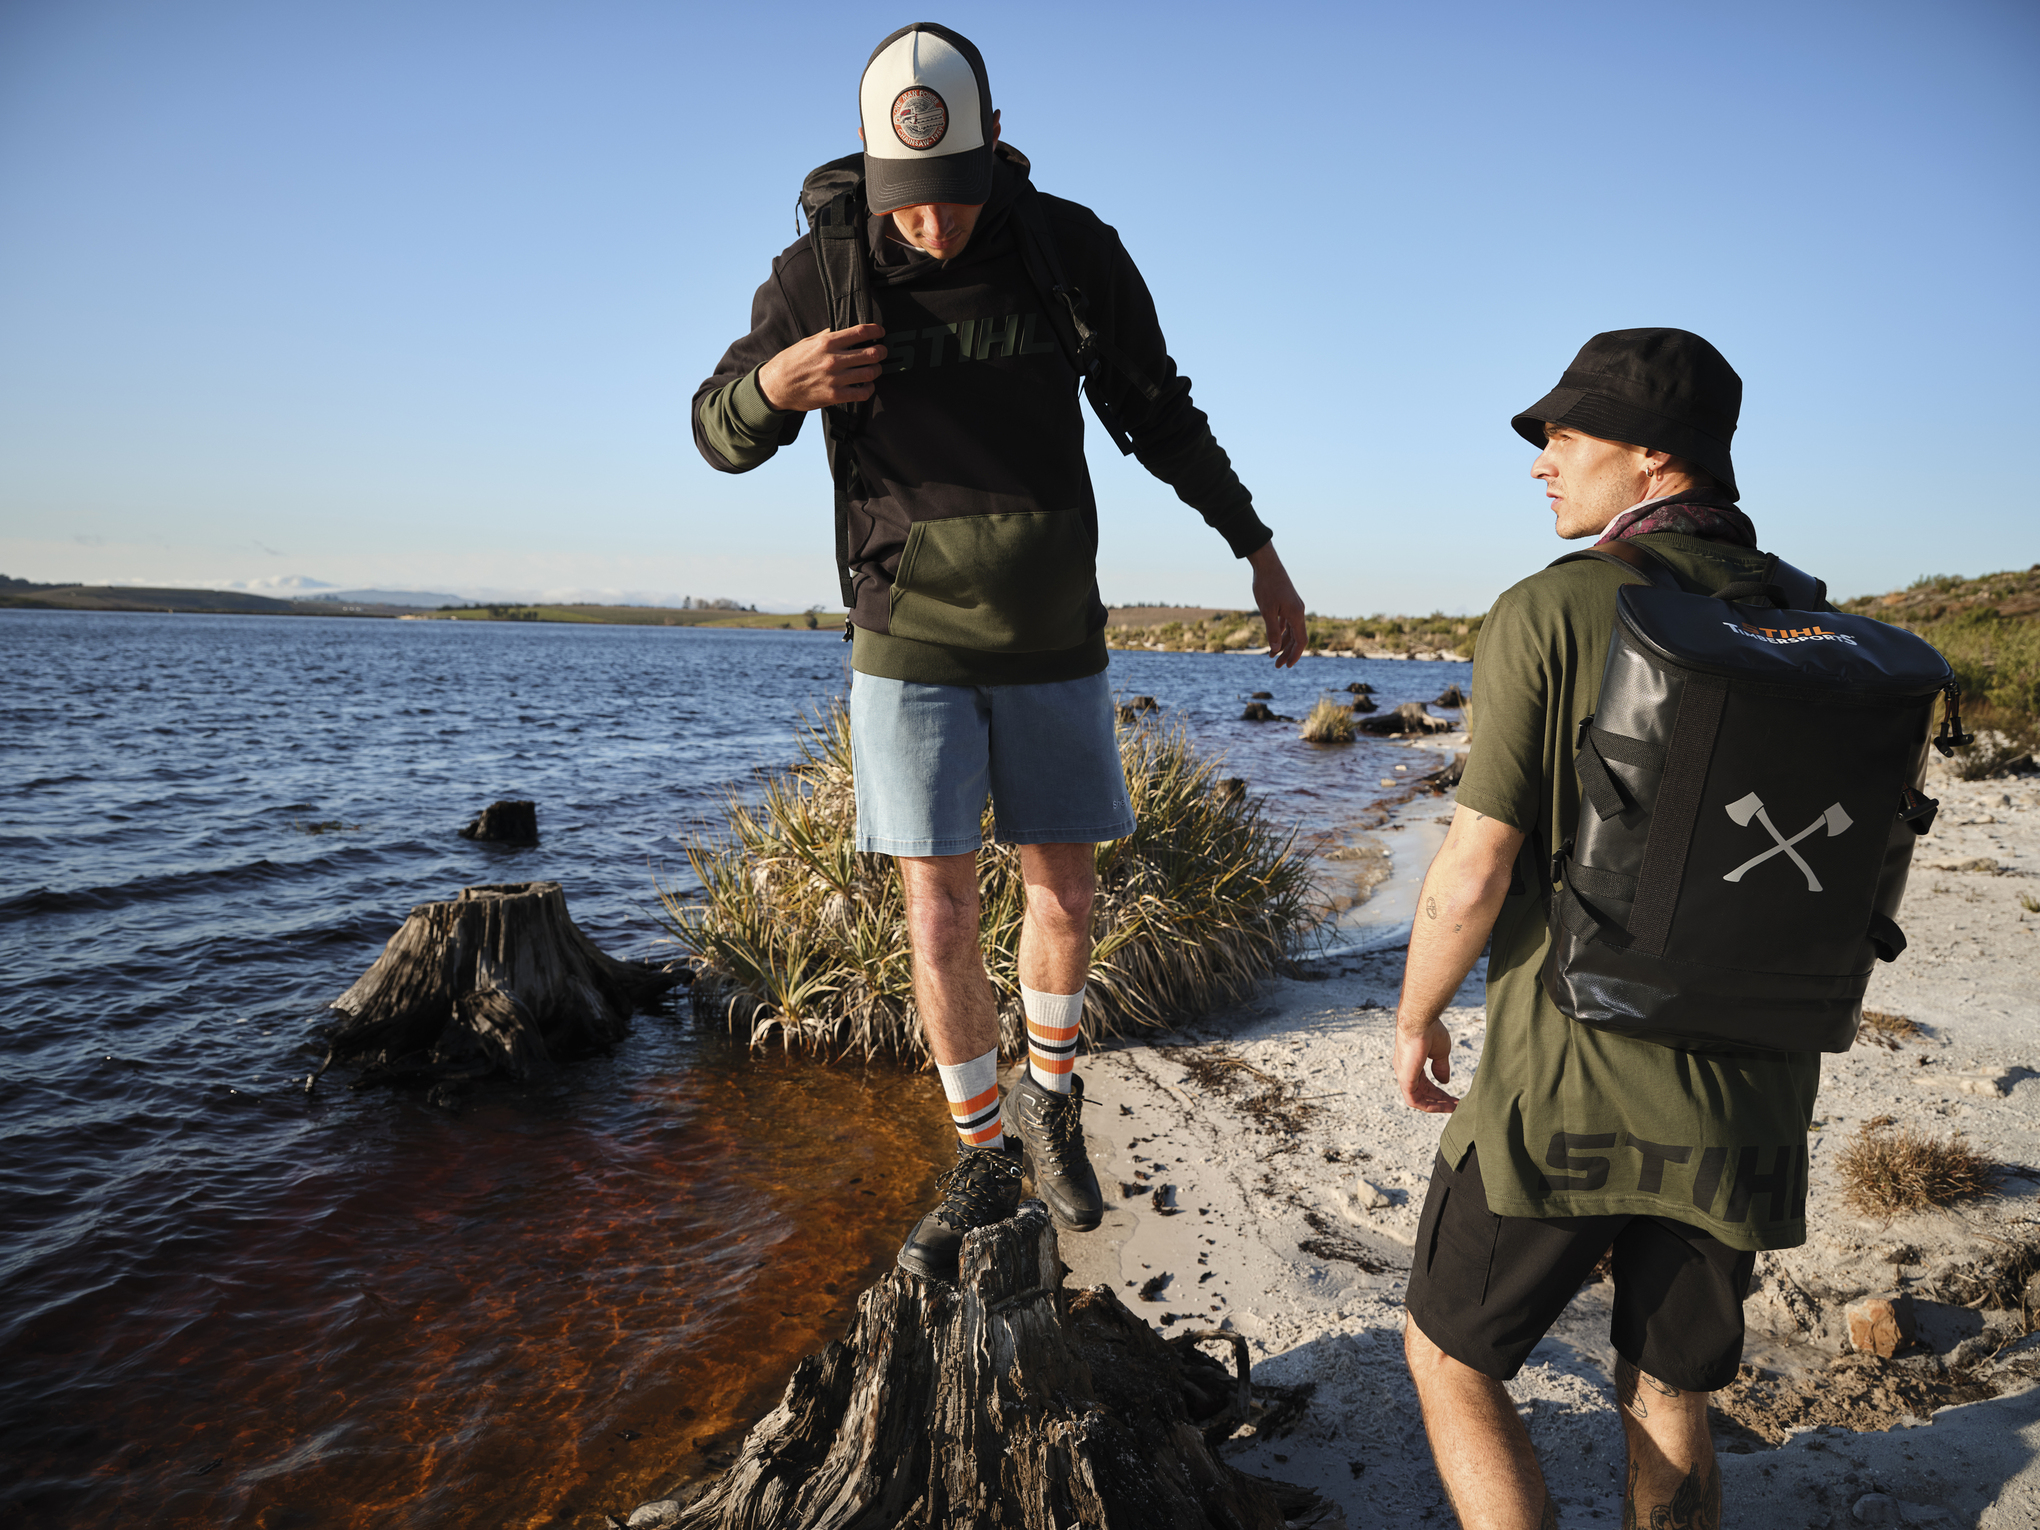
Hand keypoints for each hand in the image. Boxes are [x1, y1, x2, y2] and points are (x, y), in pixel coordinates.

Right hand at [757, 324, 887, 411]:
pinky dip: (869, 389)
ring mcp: (835, 379)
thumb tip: (845, 329)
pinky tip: (867, 385)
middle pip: (871, 353)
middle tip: (882, 352)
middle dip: (881, 352)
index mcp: (827, 342)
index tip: (881, 331)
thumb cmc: (791, 362)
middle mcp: (833, 360)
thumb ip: (827, 335)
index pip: (860, 332)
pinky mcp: (835, 396)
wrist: (775, 386)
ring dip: (876, 370)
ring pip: (870, 373)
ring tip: (875, 369)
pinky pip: (862, 393)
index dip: (876, 330)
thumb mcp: (807, 342)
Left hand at [1247, 542, 1305, 667]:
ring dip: (1282, 644)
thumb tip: (1275, 649)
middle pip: (1296, 638)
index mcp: (1296, 614)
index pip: (1301, 641)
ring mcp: (1293, 607)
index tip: (1287, 666)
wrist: (1267, 564)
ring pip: (1291, 631)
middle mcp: (1298, 612)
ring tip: (1271, 656)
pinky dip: (1280, 633)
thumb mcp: (1267, 611)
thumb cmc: (1266, 586)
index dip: (1295, 655)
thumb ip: (1272, 631)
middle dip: (1287, 653)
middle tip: (1276, 666)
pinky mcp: (1286, 603)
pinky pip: (1286, 623)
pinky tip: (1273, 640)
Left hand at [1394, 1015, 1456, 1112]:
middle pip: (1423, 1093)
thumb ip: (1441, 1067)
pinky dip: (1430, 1106)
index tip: (1454, 1098)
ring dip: (1438, 1105)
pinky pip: (1415, 1101)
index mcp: (1411, 1063)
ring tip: (1455, 1108)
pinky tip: (1445, 1107)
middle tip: (1457, 1105)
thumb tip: (1444, 1082)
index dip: (1439, 1093)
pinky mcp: (1405, 1080)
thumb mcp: (1440, 1052)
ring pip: (1419, 1100)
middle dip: (1441, 1101)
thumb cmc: (1429, 1031)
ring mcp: (1404, 1076)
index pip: (1425, 1084)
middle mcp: (1405, 1071)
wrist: (1421, 1021)